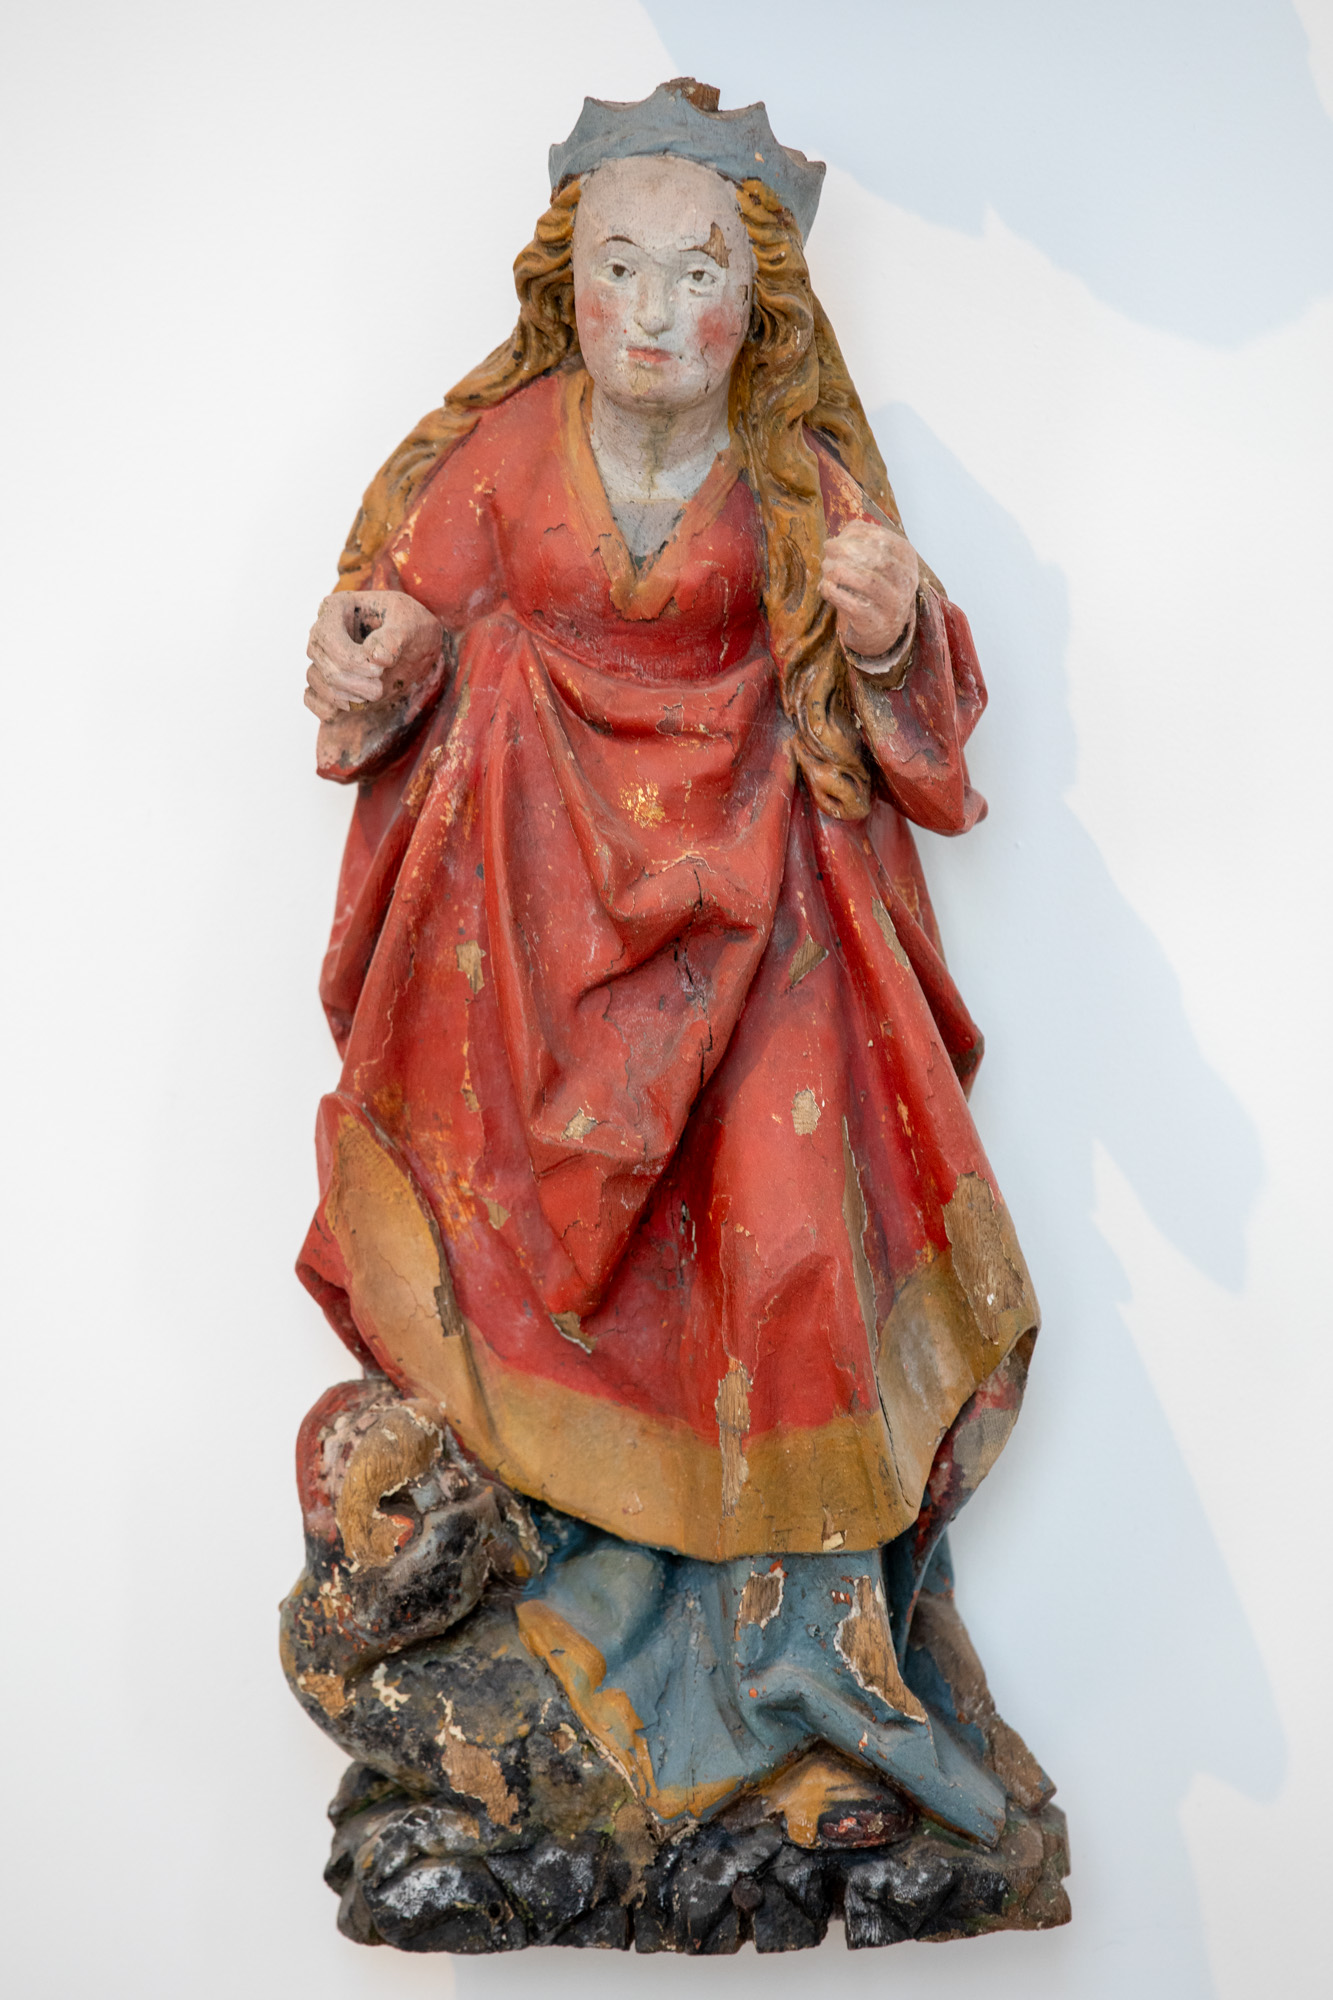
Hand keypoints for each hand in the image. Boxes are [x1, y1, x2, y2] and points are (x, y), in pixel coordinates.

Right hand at [304, 591, 443, 720]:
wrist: (418, 648)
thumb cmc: (412, 626)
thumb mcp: (413, 623)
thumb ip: (395, 637)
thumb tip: (375, 656)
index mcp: (337, 608)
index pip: (326, 637)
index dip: (350, 660)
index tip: (379, 670)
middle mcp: (323, 631)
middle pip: (322, 663)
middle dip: (353, 682)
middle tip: (380, 687)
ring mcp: (322, 657)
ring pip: (316, 682)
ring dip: (346, 697)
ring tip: (375, 694)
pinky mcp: (327, 681)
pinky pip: (311, 699)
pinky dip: (328, 709)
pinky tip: (353, 706)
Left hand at [819, 519, 919, 659]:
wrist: (879, 629)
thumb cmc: (871, 585)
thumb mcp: (875, 560)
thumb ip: (861, 542)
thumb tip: (840, 537)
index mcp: (908, 559)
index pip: (884, 540)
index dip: (855, 536)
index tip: (837, 539)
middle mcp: (906, 582)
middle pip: (877, 558)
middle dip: (846, 550)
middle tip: (828, 549)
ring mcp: (894, 604)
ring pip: (867, 581)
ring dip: (839, 570)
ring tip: (826, 567)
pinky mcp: (876, 623)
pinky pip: (852, 604)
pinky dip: (834, 592)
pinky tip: (825, 586)